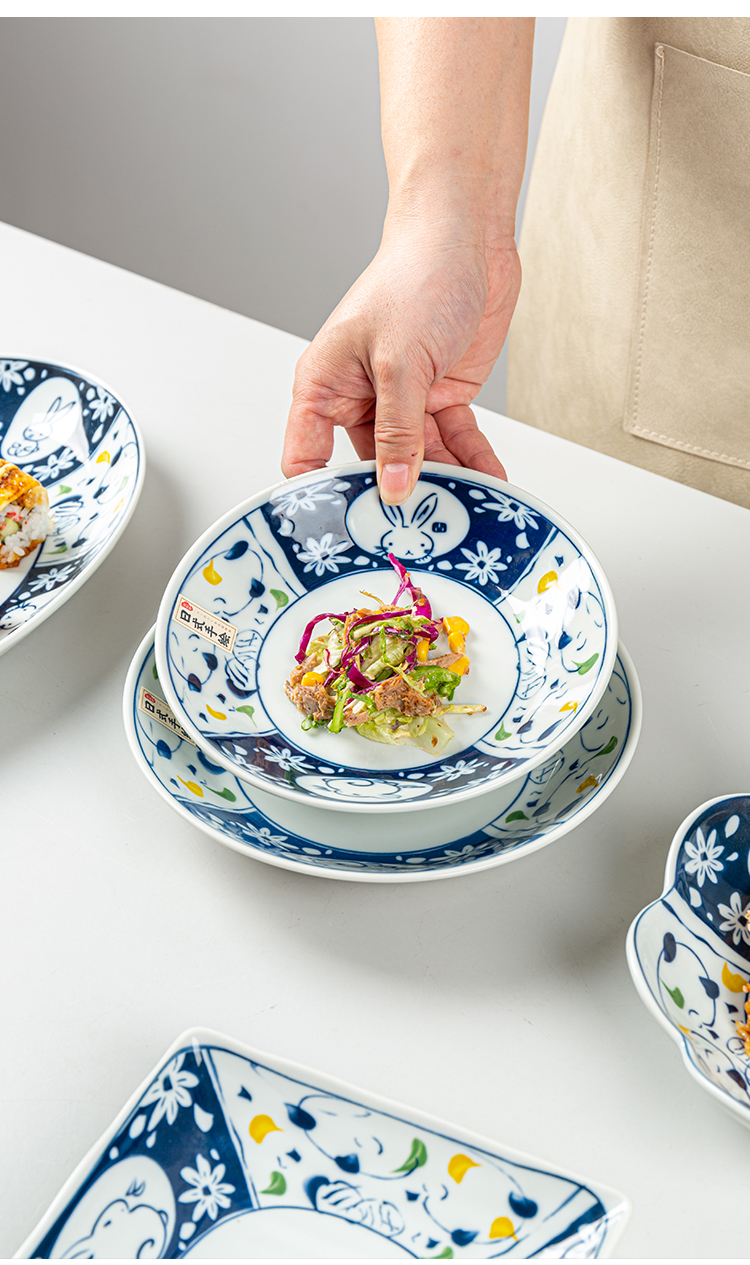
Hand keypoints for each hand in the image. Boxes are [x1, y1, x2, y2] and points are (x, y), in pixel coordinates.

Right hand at [282, 220, 518, 503]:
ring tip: (463, 512)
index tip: (344, 530)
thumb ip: (396, 432)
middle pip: (368, 468)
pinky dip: (472, 462)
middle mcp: (359, 398)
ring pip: (417, 461)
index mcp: (324, 385)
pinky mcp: (439, 398)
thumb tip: (393, 488)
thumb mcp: (400, 362)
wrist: (469, 238)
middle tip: (416, 533)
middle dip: (394, 498)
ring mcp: (402, 401)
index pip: (306, 458)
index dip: (320, 496)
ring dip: (443, 485)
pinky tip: (489, 482)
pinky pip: (453, 443)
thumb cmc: (416, 275)